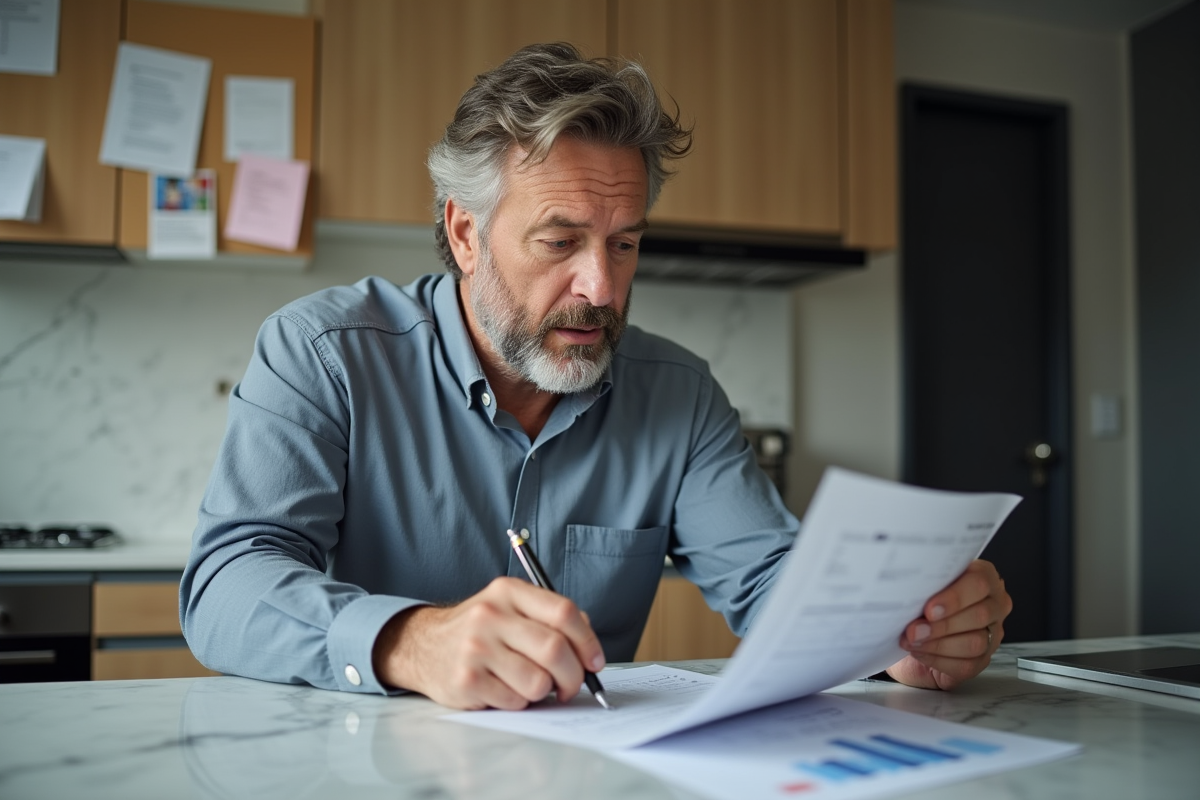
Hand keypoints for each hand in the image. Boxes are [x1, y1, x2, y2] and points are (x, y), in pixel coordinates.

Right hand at [371, 577, 605, 709]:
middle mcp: (490, 615)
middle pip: (555, 650)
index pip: (563, 612)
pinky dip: (519, 702)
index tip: (595, 662)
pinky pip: (515, 701)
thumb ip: (549, 618)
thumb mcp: (510, 608)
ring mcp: (475, 648)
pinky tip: (505, 689)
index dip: (587, 641)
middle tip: (570, 686)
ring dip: (543, 692)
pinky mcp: (466, 680)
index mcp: (508, 592)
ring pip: (538, 682)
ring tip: (529, 685)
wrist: (422, 646)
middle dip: (573, 676)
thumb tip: (588, 646)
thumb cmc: (480, 630)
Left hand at [886, 559, 1011, 689]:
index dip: (954, 598)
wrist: (909, 629)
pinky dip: (938, 659)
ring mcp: (992, 634)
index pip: (979, 583)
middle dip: (942, 625)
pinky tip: (919, 652)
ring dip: (938, 644)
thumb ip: (924, 584)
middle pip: (980, 615)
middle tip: (914, 629)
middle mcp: (994, 604)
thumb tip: (911, 589)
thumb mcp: (921, 585)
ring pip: (975, 642)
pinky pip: (966, 665)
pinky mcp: (982, 660)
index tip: (929, 609)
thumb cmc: (918, 602)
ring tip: (912, 641)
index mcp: (983, 576)